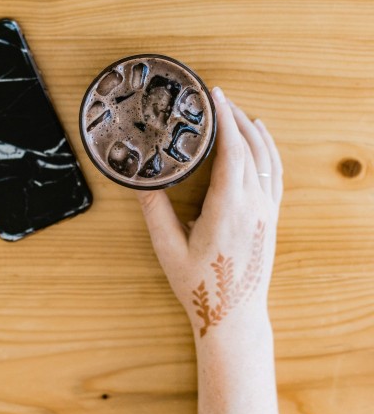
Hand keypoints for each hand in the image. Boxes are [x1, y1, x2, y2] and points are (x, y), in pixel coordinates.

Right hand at [136, 86, 283, 340]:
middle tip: (218, 97)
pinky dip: (269, 151)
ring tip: (237, 110)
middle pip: (250, 147)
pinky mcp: (271, 218)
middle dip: (235, 117)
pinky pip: (275, 174)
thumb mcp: (168, 249)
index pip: (231, 150)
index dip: (224, 119)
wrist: (233, 316)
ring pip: (266, 158)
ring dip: (253, 130)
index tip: (214, 96)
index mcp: (227, 208)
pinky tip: (262, 139)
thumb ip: (154, 212)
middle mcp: (253, 204)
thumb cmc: (199, 286)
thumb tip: (139, 181)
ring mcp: (266, 211)